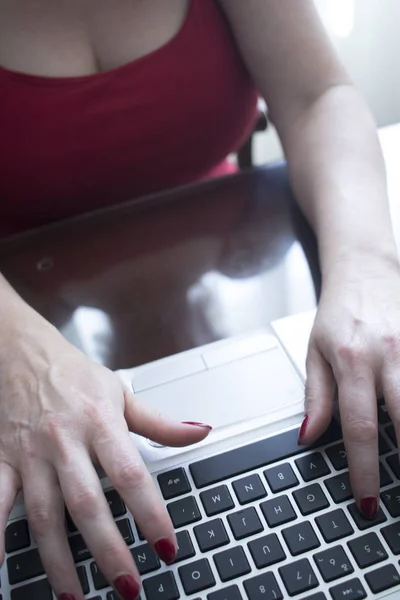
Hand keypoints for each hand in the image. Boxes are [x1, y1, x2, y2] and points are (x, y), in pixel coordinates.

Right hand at [0, 312, 210, 599]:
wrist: (22, 352)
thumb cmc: (74, 374)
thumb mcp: (120, 392)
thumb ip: (160, 422)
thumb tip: (201, 431)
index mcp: (100, 423)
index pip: (131, 474)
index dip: (151, 513)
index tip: (166, 546)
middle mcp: (64, 441)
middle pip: (87, 503)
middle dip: (108, 550)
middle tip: (128, 587)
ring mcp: (30, 453)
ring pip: (43, 514)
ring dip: (58, 559)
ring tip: (74, 596)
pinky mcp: (2, 459)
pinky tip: (2, 566)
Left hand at [299, 254, 399, 518]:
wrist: (365, 268)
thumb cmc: (339, 311)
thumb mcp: (315, 350)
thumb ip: (316, 396)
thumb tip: (308, 437)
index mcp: (353, 361)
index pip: (358, 427)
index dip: (363, 469)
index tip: (367, 499)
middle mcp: (389, 356)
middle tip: (398, 500)